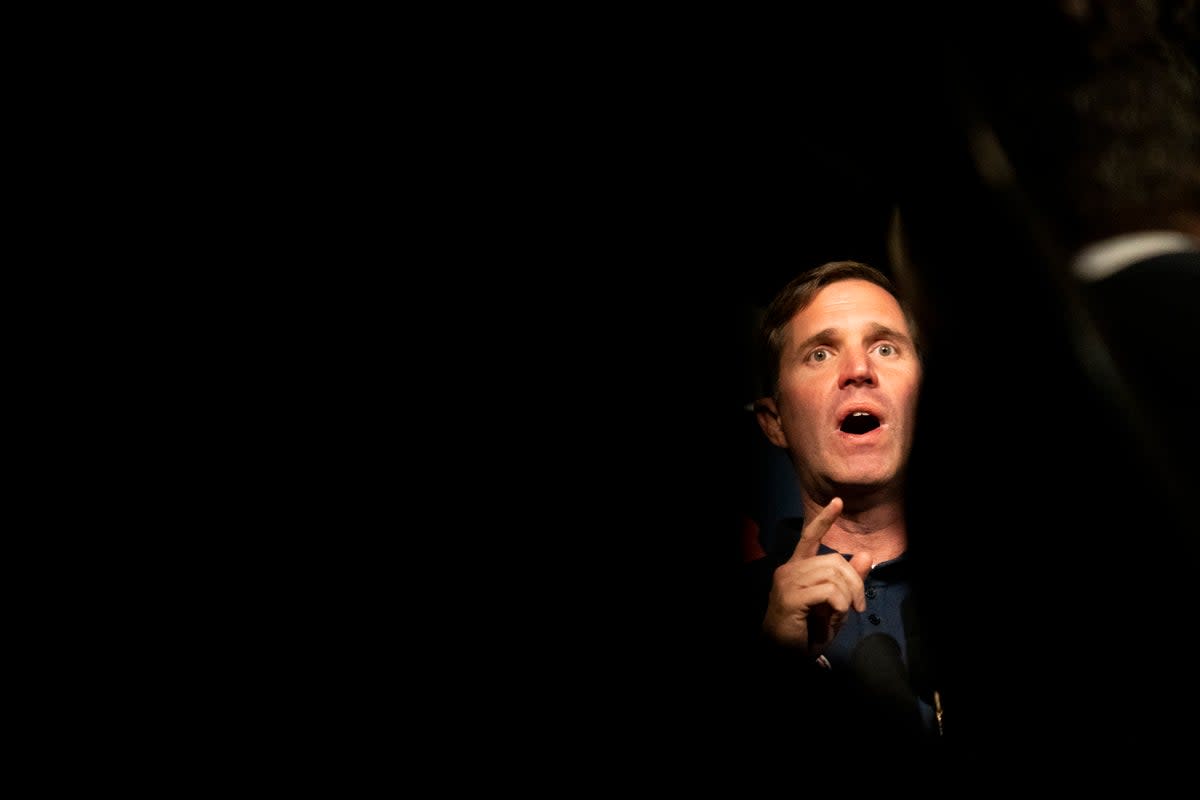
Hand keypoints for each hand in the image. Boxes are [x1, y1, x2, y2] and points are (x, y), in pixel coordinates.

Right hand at [761, 497, 873, 657]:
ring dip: (848, 595)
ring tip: (845, 613)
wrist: (783, 653)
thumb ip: (848, 581)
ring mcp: (787, 582)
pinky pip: (828, 591)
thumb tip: (866, 556)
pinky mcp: (789, 597)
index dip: (825, 519)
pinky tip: (835, 616)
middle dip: (854, 581)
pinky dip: (840, 604)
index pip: (809, 537)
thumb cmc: (807, 632)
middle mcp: (788, 570)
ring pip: (832, 573)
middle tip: (858, 605)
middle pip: (833, 560)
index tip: (837, 502)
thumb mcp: (834, 605)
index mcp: (796, 569)